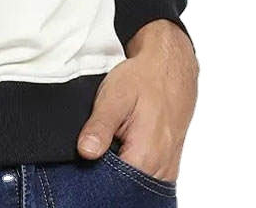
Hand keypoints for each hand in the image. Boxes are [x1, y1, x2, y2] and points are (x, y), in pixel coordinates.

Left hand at [76, 19, 198, 182]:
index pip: (112, 187)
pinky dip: (132, 167)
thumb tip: (85, 152)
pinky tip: (123, 148)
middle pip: (125, 189)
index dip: (93, 175)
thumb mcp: (114, 96)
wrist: (170, 67)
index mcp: (145, 158)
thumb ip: (99, 127)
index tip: (85, 158)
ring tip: (111, 144)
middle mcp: (160, 170)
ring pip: (136, 184)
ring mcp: (167, 169)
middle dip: (106, 174)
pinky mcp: (168, 164)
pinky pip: (146, 177)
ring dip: (120, 170)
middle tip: (96, 146)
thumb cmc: (143, 79)